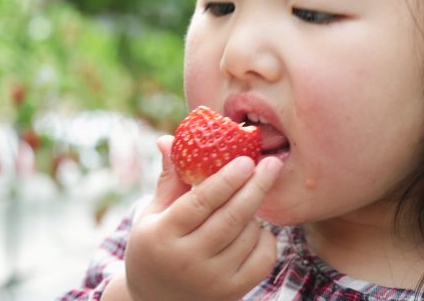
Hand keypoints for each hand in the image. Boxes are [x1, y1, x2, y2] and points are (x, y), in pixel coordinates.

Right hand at [124, 135, 281, 300]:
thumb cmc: (154, 247)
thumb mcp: (152, 215)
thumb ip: (168, 180)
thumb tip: (168, 138)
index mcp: (163, 236)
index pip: (200, 203)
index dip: (226, 180)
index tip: (246, 159)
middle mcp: (188, 261)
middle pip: (231, 218)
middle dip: (255, 187)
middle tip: (272, 163)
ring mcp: (212, 280)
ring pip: (248, 236)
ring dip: (255, 212)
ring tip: (250, 198)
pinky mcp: (232, 292)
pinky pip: (263, 259)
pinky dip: (265, 238)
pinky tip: (255, 228)